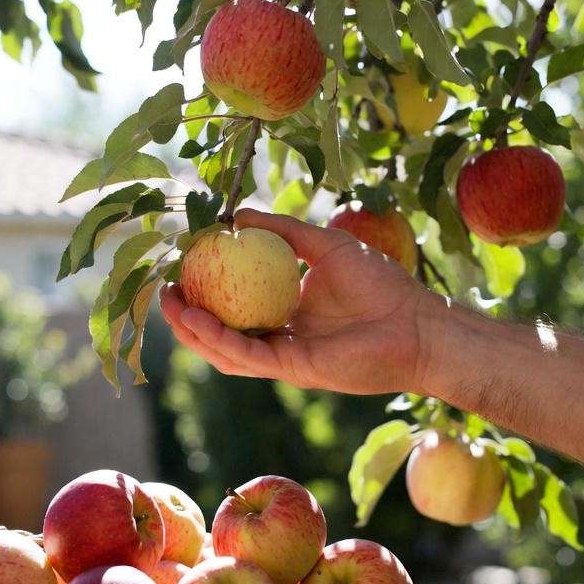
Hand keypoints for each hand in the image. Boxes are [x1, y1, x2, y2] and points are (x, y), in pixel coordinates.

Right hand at [160, 208, 441, 394]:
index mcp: (286, 310)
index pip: (235, 304)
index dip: (205, 290)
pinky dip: (219, 339)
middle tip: (165, 292)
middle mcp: (281, 336)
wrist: (417, 323)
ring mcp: (285, 356)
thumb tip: (239, 215)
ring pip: (225, 351)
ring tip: (171, 306)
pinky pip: (247, 355)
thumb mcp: (324, 245)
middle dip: (188, 317)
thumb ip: (285, 230)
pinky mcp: (293, 368)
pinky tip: (198, 320)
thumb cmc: (380, 283)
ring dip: (194, 332)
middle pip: (221, 332)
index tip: (182, 266)